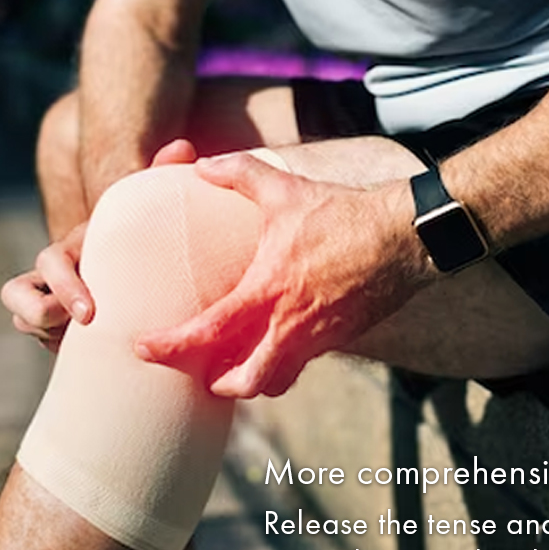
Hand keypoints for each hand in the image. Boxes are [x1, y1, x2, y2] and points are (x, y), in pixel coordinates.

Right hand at [1, 139, 198, 351]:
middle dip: (45, 317)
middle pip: (19, 296)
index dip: (62, 288)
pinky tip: (97, 349)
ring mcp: (55, 300)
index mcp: (78, 247)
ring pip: (26, 319)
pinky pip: (45, 339)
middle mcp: (58, 272)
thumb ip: (163, 177)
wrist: (157, 276)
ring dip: (51, 333)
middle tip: (87, 328)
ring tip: (91, 336)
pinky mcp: (59, 326)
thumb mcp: (156, 212)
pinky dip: (59, 345)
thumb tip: (183, 146)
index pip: (47, 264)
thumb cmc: (156, 241)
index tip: (90, 314)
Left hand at [135, 152, 432, 397]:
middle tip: (202, 372)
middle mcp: (291, 325)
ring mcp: (320, 337)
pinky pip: (306, 362)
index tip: (143, 348)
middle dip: (218, 384)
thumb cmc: (344, 214)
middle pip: (246, 381)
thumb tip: (202, 165)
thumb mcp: (287, 189)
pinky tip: (282, 341)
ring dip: (253, 380)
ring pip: (278, 380)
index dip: (170, 347)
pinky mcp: (342, 337)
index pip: (208, 334)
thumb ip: (239, 173)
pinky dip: (285, 362)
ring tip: (239, 366)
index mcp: (269, 291)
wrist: (404, 237)